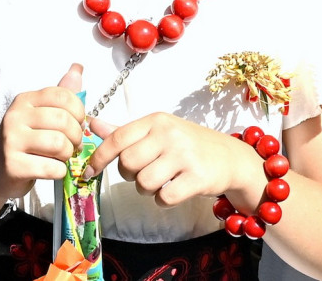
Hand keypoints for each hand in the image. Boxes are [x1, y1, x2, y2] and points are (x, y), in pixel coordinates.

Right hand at [0, 64, 86, 199]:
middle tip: (73, 144)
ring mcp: (12, 140)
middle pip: (64, 120)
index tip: (77, 123)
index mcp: (24, 100)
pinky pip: (53, 168)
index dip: (79, 111)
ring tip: (62, 156)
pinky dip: (60, 171)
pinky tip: (53, 169)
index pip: (63, 96)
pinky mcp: (13, 165)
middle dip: (77, 136)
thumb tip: (78, 67)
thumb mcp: (39, 114)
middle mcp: (15, 116)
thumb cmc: (24, 141)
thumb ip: (61, 95)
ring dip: (68, 155)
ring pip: (59, 144)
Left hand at [86, 113, 251, 206]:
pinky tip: (172, 191)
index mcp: (156, 121)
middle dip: (128, 174)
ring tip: (159, 182)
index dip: (99, 157)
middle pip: (128, 162)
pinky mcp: (198, 178)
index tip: (89, 171)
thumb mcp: (157, 131)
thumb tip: (91, 124)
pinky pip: (164, 197)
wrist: (231, 158)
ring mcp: (185, 155)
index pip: (118, 138)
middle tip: (141, 173)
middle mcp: (169, 134)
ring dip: (146, 189)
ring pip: (144, 182)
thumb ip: (124, 131)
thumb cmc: (188, 144)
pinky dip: (162, 200)